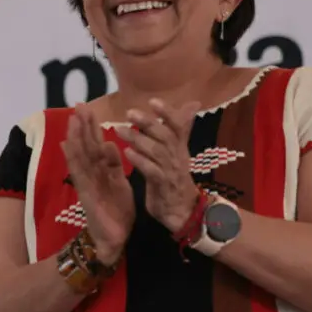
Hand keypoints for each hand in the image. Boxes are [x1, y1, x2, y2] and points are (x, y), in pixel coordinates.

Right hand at [60, 104, 135, 264]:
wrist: (114, 240)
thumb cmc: (117, 213)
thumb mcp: (121, 184)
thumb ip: (116, 166)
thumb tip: (111, 144)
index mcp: (101, 172)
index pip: (95, 145)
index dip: (91, 128)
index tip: (88, 109)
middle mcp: (90, 175)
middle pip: (85, 146)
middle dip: (81, 126)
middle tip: (78, 105)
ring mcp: (86, 184)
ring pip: (79, 156)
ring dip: (76, 137)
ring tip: (73, 119)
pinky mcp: (85, 194)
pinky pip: (79, 173)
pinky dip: (74, 158)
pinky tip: (71, 145)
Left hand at [119, 98, 201, 233]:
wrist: (181, 210)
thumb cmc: (174, 177)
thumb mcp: (178, 151)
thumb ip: (181, 129)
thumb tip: (192, 104)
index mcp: (179, 147)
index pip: (178, 126)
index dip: (167, 113)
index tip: (153, 101)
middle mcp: (177, 156)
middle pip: (165, 136)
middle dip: (148, 123)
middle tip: (129, 112)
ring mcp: (170, 171)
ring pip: (156, 151)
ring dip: (138, 139)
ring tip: (119, 130)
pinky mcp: (162, 186)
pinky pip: (152, 171)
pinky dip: (140, 161)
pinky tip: (127, 153)